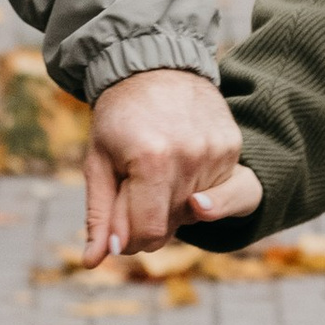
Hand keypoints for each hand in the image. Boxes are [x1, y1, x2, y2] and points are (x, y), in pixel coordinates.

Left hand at [83, 69, 247, 264]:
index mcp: (152, 161)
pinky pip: (215, 191)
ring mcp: (217, 152)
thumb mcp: (97, 163)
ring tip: (158, 169)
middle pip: (172, 225)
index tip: (118, 225)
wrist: (155, 64)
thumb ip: (99, 215)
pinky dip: (195, 188)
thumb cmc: (119, 117)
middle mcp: (191, 157)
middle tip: (133, 186)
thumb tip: (92, 261)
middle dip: (148, 218)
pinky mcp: (233, 147)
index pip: (148, 233)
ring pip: (194, 213)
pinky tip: (180, 162)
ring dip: (172, 204)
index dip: (129, 238)